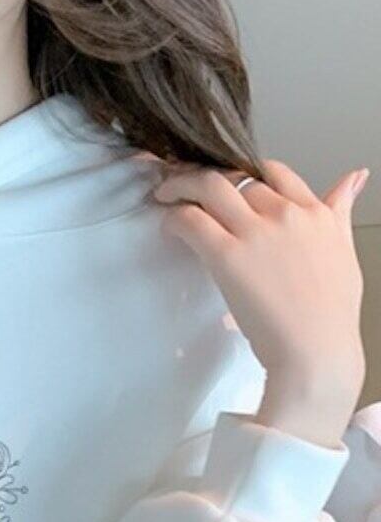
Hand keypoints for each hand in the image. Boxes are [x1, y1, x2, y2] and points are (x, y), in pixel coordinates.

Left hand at [154, 157, 367, 448]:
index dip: (246, 172)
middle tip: (187, 185)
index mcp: (315, 212)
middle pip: (238, 178)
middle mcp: (286, 214)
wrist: (316, 349)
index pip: (275, 172)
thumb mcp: (344, 249)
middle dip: (209, 178)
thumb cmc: (330, 313)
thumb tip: (355, 178)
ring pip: (210, 187)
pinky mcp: (228, 255)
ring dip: (182, 185)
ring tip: (166, 194)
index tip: (230, 181)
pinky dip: (175, 217)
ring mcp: (256, 232)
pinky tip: (168, 225)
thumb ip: (340, 210)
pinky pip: (192, 221)